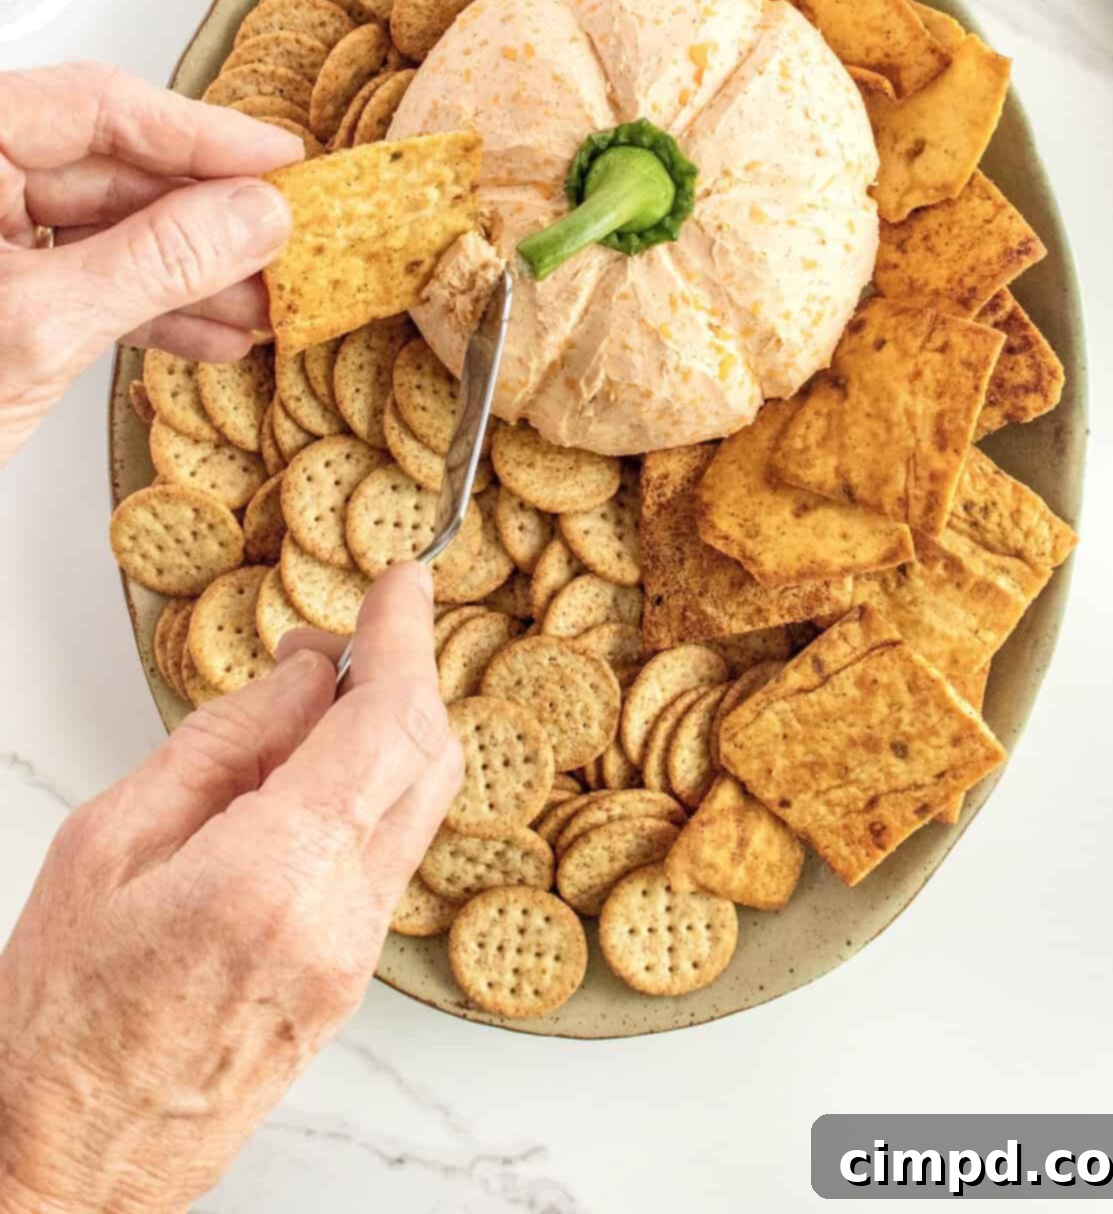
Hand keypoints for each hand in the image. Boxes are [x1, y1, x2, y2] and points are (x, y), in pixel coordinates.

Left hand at [0, 62, 303, 463]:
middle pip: (109, 170)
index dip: (199, 132)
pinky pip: (86, 286)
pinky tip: (213, 333)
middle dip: (206, 217)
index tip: (278, 157)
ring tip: (266, 301)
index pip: (92, 106)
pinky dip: (150, 311)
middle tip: (287, 239)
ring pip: (106, 234)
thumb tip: (252, 216)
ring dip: (192, 273)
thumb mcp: (36, 327)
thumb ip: (153, 263)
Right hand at [0, 565, 462, 1213]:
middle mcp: (340, 921)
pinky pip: (391, 856)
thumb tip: (306, 676)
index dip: (404, 638)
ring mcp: (357, 960)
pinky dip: (374, 790)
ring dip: (391, 731)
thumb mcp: (107, 845)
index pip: (386, 724)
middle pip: (427, 759)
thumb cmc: (57, 1020)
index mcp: (273, 877)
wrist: (68, 1169)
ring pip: (419, 807)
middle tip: (344, 634)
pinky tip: (314, 774)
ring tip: (315, 700)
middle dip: (403, 675)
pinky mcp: (353, 982)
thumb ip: (223, 745)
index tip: (403, 583)